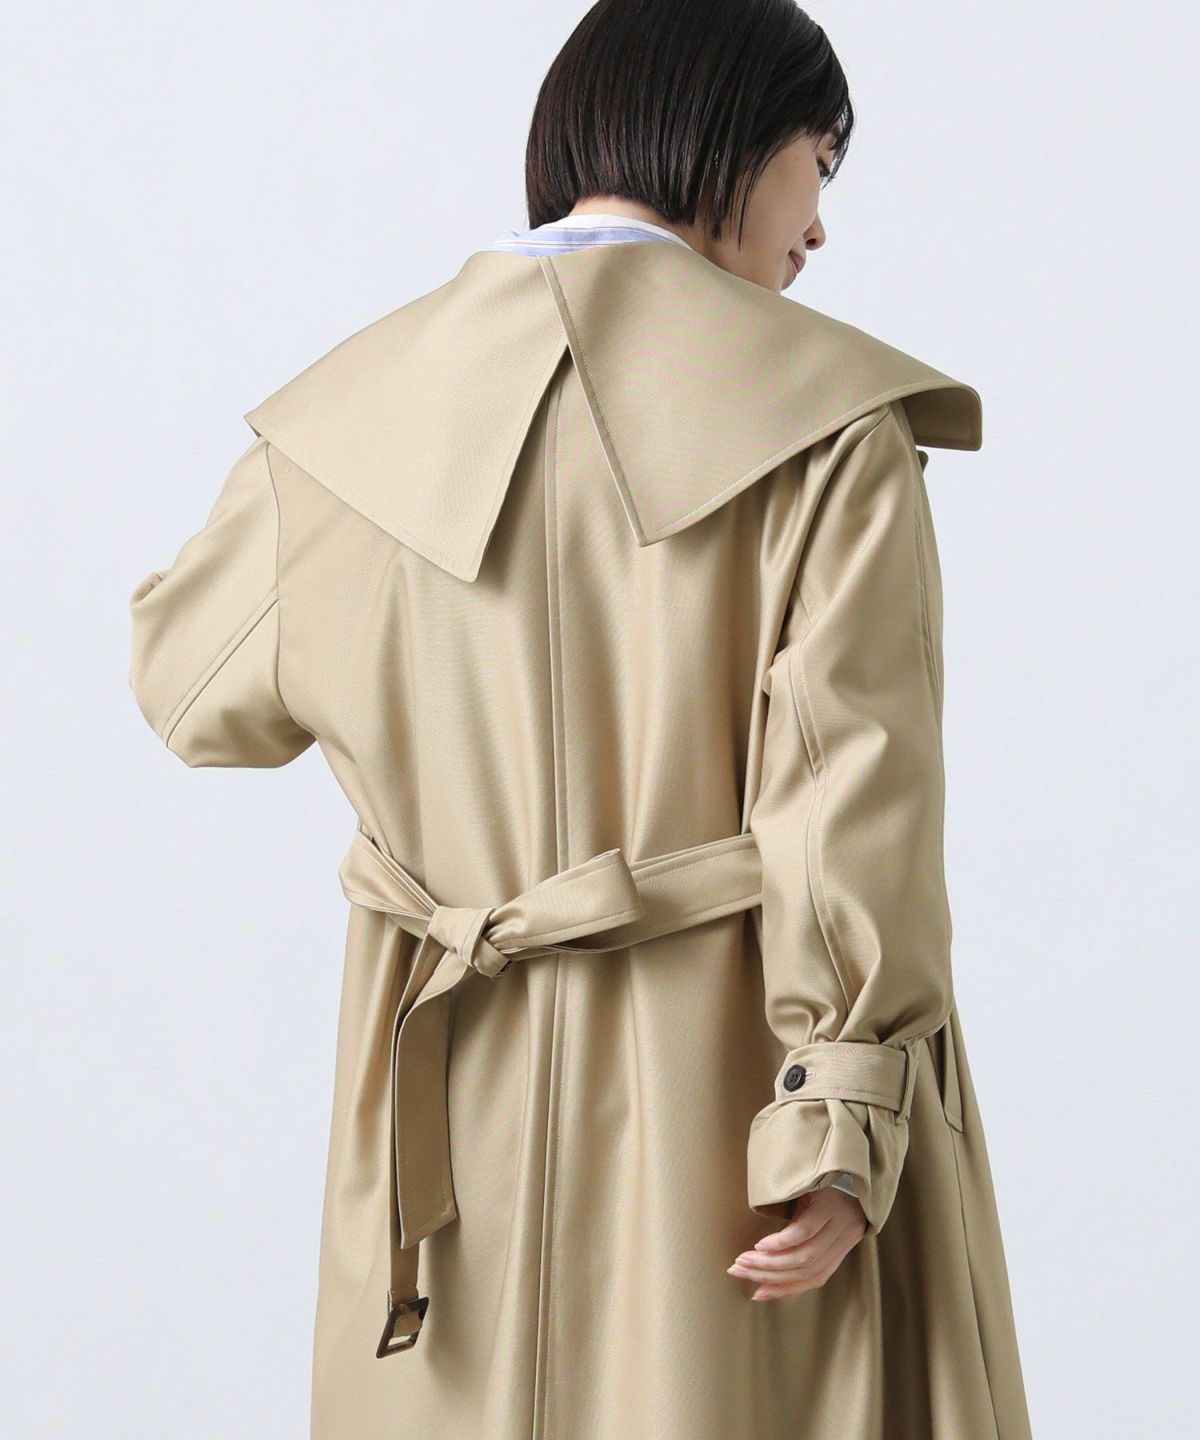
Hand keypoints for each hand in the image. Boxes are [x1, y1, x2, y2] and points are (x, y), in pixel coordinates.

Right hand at [726, 1187, 867, 1299]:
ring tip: (744, 1260)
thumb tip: (770, 1266)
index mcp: (843, 1244)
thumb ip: (807, 1239)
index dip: (785, 1289)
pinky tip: (761, 1246)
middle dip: (768, 1276)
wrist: (849, 1153)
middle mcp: (845, 1237)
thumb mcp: (822, 1215)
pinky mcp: (830, 1204)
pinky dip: (780, 1243)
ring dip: (769, 1263)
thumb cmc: (830, 1182)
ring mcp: (840, 1222)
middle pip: (806, 1270)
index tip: (757, 1293)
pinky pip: (804, 1232)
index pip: (814, 1278)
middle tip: (739, 1272)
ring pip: (803, 1257)